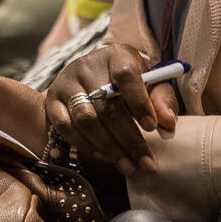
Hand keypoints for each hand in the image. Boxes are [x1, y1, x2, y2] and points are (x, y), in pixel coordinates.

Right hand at [45, 44, 177, 175]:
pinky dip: (86, 146)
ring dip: (109, 147)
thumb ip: (162, 101)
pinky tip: (105, 157)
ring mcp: (66, 83)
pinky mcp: (52, 101)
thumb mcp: (151, 84)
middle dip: (129, 138)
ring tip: (128, 166)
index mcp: (116, 55)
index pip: (125, 75)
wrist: (94, 77)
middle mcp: (86, 66)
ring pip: (85, 119)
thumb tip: (168, 125)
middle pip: (106, 105)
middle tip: (146, 162)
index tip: (152, 127)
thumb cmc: (130, 84)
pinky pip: (66, 128)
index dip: (139, 102)